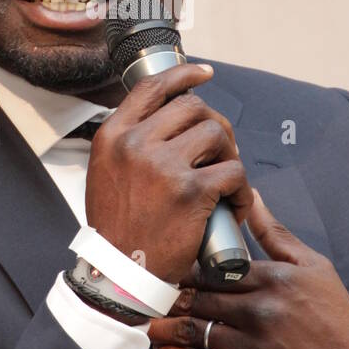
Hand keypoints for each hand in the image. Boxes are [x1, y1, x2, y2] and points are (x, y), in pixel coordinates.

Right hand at [84, 62, 252, 284]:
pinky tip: (234, 205)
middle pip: (192, 107)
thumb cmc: (118, 228)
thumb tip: (167, 118)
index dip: (184, 74)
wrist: (119, 274)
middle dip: (215, 125)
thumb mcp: (106, 172)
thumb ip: (129, 143)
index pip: (153, 87)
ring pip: (217, 134)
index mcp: (113, 135)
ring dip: (230, 155)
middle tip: (220, 152)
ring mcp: (163, 165)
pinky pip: (233, 172)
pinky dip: (241, 190)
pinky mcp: (191, 191)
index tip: (205, 75)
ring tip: (226, 180)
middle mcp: (135, 144)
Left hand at [147, 189, 348, 348]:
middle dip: (169, 296)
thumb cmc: (336, 315)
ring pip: (194, 331)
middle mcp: (259, 311)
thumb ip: (276, 234)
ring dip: (165, 327)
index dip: (184, 269)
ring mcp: (252, 347)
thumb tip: (253, 197)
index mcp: (272, 279)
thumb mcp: (313, 265)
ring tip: (149, 322)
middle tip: (148, 294)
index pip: (212, 269)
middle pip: (197, 298)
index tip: (168, 267)